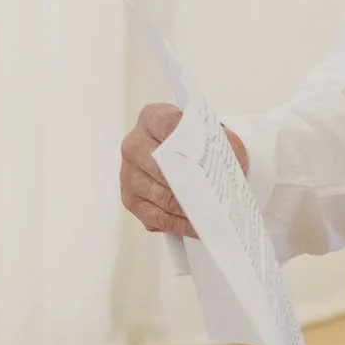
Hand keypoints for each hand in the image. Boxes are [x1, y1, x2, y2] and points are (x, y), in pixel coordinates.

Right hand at [119, 102, 246, 235]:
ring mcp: (128, 173)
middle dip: (190, 184)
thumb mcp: (216, 137)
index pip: (169, 127)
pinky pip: (157, 217)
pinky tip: (198, 226)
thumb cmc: (203, 146)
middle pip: (162, 167)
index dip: (190, 143)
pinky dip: (180, 224)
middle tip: (213, 196)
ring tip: (212, 215)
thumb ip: (215, 144)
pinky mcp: (130, 200)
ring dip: (188, 209)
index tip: (207, 157)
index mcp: (152, 118)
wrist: (190, 158)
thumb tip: (214, 167)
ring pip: (161, 196)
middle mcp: (133, 144)